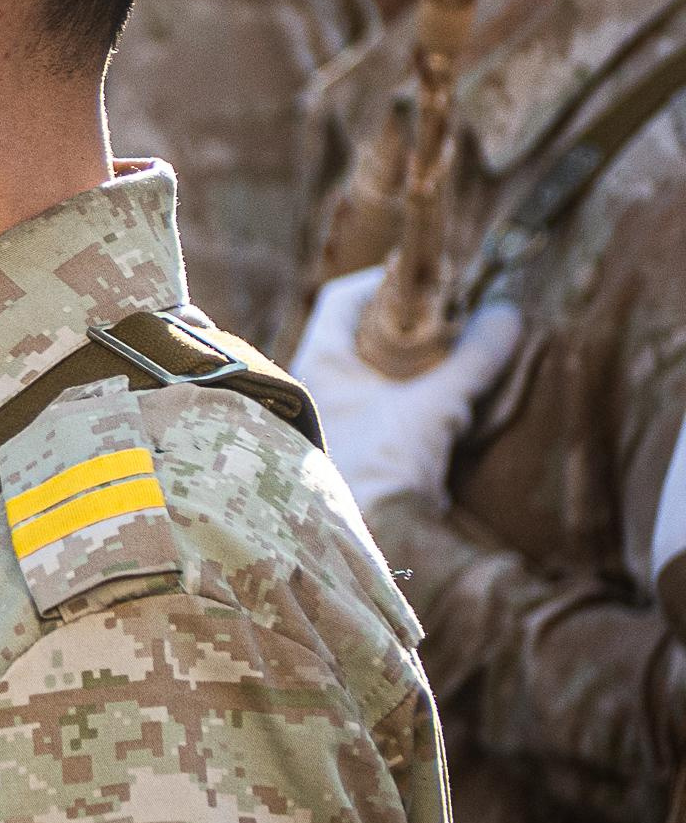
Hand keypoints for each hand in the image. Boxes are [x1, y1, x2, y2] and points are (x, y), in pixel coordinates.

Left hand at [290, 266, 521, 513]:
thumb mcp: (434, 405)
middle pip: (361, 335)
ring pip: (375, 372)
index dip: (385, 283)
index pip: (342, 299)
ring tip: (461, 355)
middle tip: (455, 318)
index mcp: (318, 362)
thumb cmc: (384, 465)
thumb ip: (472, 359)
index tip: (429, 282)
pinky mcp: (352, 447)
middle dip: (409, 325)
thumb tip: (507, 313)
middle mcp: (315, 385)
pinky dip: (414, 396)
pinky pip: (383, 405)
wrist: (365, 541)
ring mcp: (331, 417)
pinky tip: (449, 402)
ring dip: (416, 363)